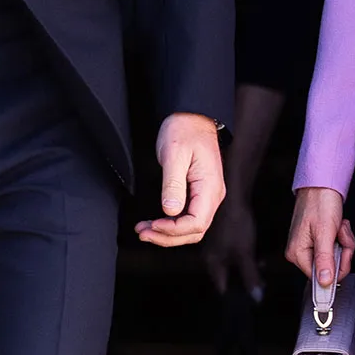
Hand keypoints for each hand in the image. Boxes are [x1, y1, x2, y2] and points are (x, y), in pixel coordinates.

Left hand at [135, 113, 224, 247]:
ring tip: (144, 230)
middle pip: (194, 231)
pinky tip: (155, 223)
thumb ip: (173, 184)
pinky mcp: (198, 194)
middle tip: (143, 233)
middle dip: (168, 237)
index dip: (173, 230)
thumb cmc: (185, 130)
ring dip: (168, 234)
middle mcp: (212, 195)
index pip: (196, 223)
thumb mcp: (174, 154)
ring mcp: (206, 196)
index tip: (153, 224)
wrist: (192, 117)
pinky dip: (171, 225)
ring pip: (190, 228)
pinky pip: (187, 218)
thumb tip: (170, 211)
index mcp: (209, 187)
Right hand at [203, 193, 263, 299]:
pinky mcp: (220, 233)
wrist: (231, 193)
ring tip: (259, 267)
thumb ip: (249, 277)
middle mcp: (209, 255)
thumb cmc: (234, 222)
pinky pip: (231, 250)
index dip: (236, 295)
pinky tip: (252, 250)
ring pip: (229, 263)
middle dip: (243, 280)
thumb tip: (255, 298)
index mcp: (211, 263)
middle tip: (258, 283)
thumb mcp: (244, 253)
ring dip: (244, 267)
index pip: (222, 288)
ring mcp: (214, 244)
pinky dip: (242, 254)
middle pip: (225, 276)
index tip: (249, 297)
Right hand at [285, 186, 354, 291]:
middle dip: (343, 252)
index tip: (344, 254)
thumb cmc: (320, 202)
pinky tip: (339, 227)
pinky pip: (336, 248)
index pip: (320, 278)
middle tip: (341, 235)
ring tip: (339, 228)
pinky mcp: (318, 241)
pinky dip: (342, 238)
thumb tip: (324, 282)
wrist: (322, 184)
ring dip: (344, 243)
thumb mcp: (325, 233)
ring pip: (336, 258)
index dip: (337, 268)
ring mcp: (310, 246)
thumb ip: (325, 259)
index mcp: (297, 253)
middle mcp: (301, 252)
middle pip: (330, 268)